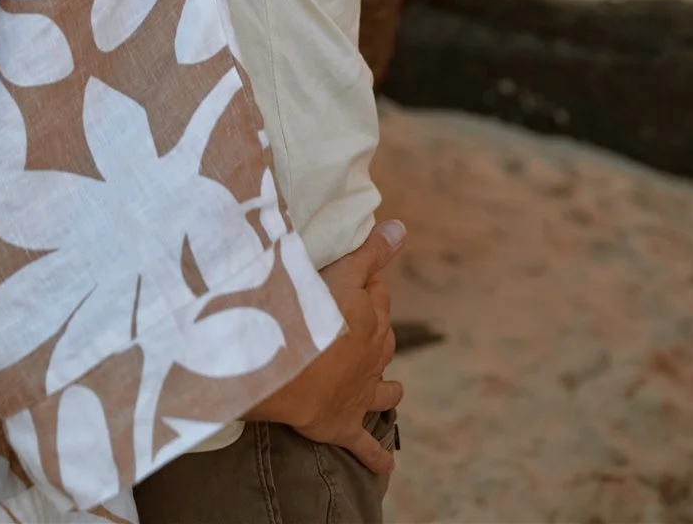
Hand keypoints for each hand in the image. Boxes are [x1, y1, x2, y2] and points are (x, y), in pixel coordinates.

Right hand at [249, 221, 404, 475]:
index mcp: (371, 320)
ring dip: (386, 388)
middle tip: (360, 323)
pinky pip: (366, 446)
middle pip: (383, 341)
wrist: (290, 369)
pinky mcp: (345, 425)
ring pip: (384, 390)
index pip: (378, 298)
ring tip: (388, 387)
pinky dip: (377, 455)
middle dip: (376, 332)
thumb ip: (369, 253)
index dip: (370, 286)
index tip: (361, 278)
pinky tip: (387, 464)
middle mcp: (373, 358)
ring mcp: (362, 394)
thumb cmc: (311, 315)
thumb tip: (401, 229)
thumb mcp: (340, 274)